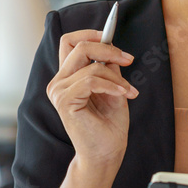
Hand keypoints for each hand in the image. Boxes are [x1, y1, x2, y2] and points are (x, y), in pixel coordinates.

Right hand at [45, 28, 138, 167]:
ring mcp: (58, 91)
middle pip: (79, 46)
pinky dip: (112, 85)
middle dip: (108, 49)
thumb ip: (108, 68)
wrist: (106, 153)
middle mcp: (58, 82)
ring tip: (129, 91)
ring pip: (90, 65)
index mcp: (67, 77)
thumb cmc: (108, 124)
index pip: (69, 42)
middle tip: (128, 59)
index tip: (109, 35)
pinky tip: (124, 94)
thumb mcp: (113, 87)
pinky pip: (91, 80)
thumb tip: (111, 47)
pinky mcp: (64, 101)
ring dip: (116, 76)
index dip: (89, 33)